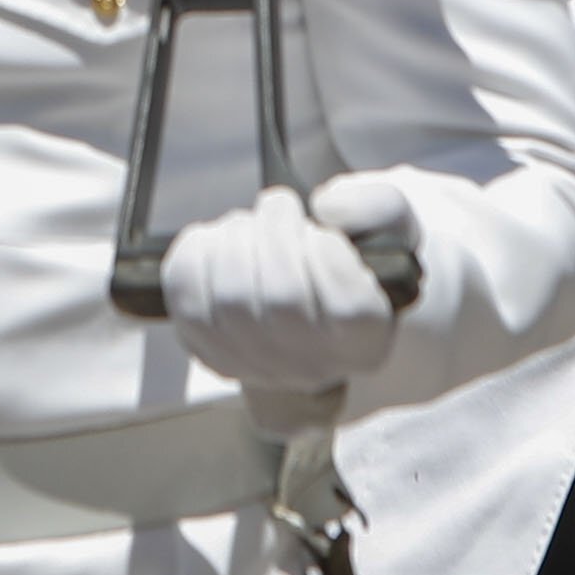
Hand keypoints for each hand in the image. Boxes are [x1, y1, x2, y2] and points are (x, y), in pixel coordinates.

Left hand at [162, 177, 413, 429]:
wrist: (309, 293)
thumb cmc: (349, 256)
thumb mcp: (388, 225)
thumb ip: (375, 206)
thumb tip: (328, 208)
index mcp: (367, 341)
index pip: (349, 308)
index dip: (328, 254)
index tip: (321, 231)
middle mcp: (313, 367)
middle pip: (282, 299)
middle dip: (276, 232)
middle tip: (280, 208)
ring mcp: (256, 366)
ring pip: (230, 299)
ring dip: (236, 239)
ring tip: (251, 225)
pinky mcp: (208, 351)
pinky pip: (186, 298)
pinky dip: (195, 254)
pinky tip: (218, 241)